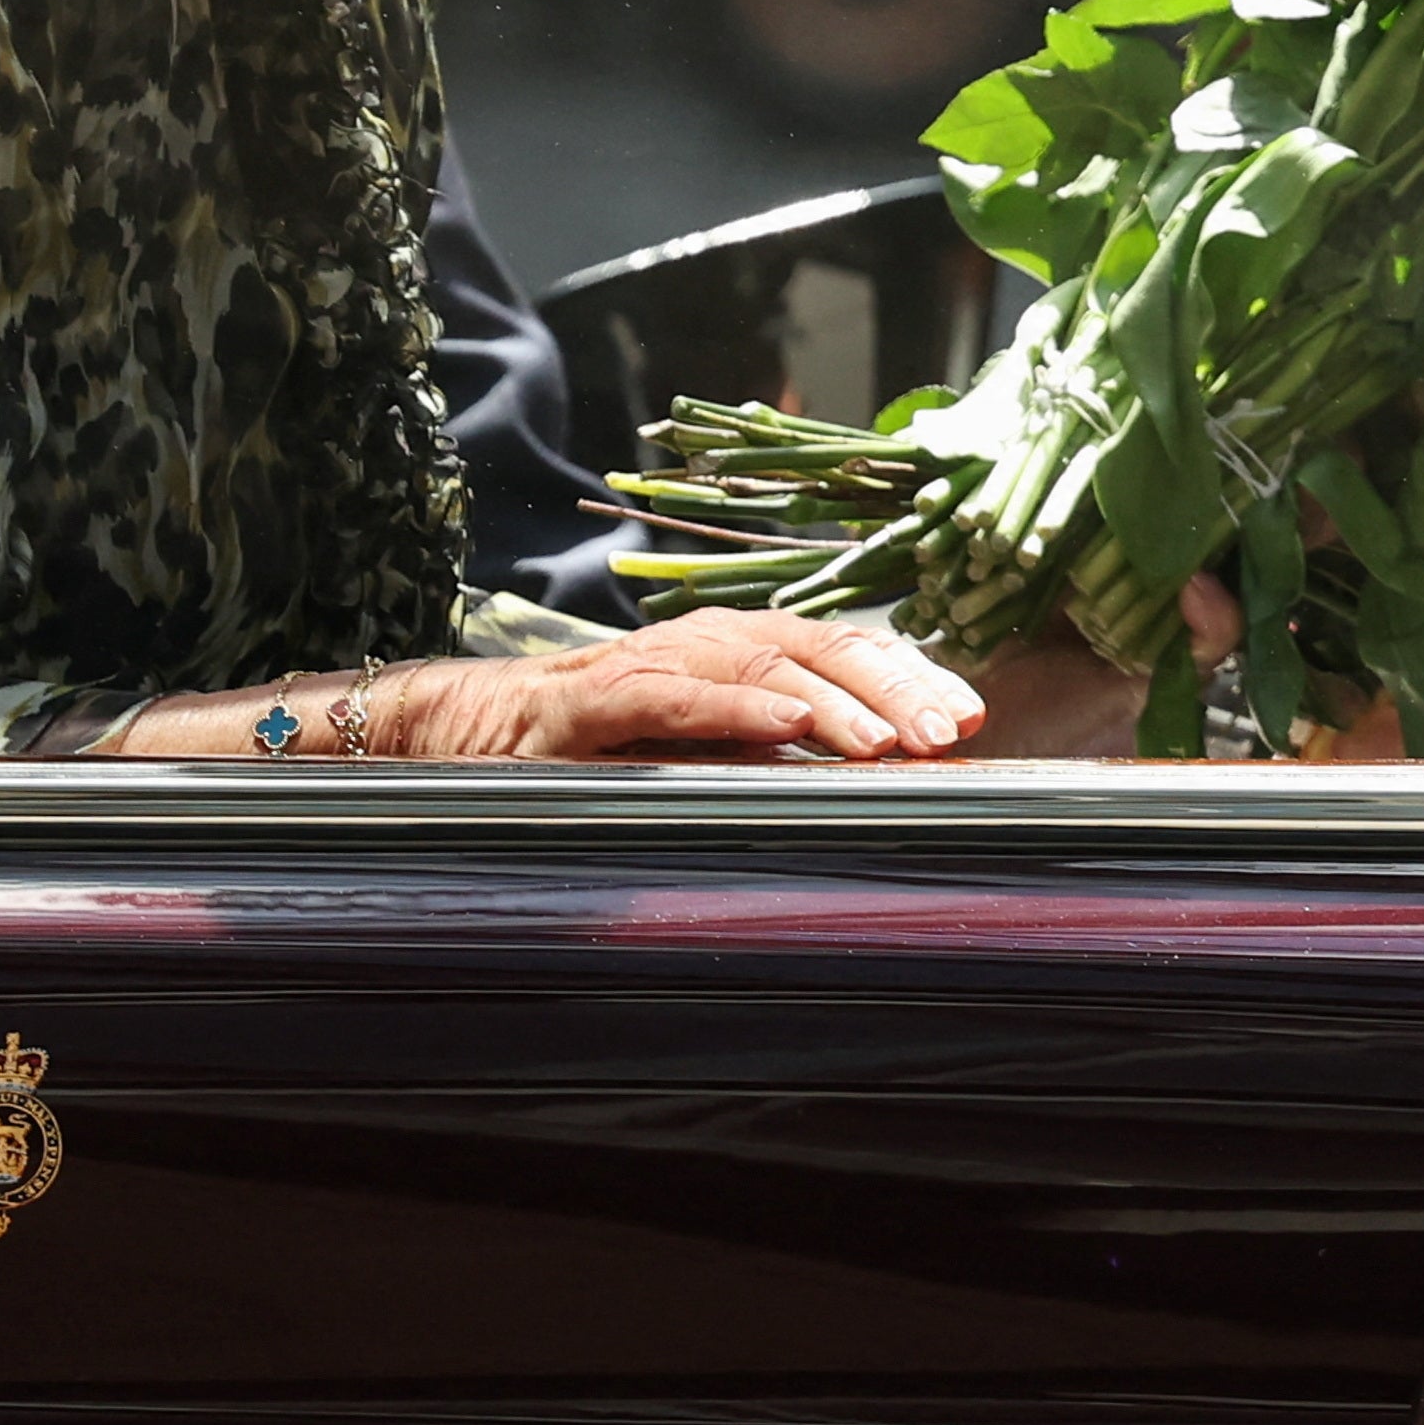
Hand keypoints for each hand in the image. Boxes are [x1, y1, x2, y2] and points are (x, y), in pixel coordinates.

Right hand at [400, 614, 981, 759]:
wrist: (451, 731)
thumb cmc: (583, 749)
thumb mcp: (693, 755)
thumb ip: (766, 756)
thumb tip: (866, 780)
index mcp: (729, 654)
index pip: (838, 649)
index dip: (908, 676)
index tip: (972, 717)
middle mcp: (696, 644)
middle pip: (815, 645)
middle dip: (892, 687)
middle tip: (954, 731)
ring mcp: (643, 666)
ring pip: (755, 662)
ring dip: (831, 700)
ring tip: (891, 739)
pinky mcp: (586, 703)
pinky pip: (669, 698)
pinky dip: (730, 708)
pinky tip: (783, 725)